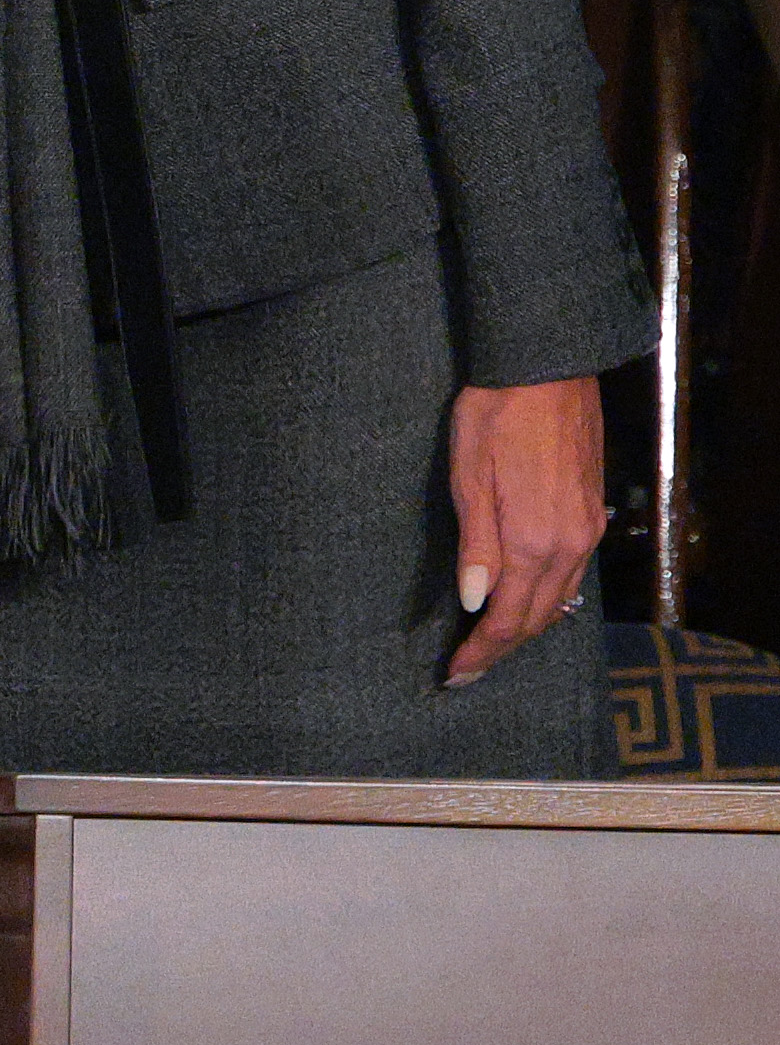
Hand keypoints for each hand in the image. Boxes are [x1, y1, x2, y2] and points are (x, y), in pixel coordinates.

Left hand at [444, 376, 606, 688]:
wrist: (546, 369)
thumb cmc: (494, 415)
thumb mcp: (469, 475)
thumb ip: (476, 544)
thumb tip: (475, 601)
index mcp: (533, 541)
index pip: (507, 618)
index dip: (481, 652)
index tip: (454, 675)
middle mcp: (569, 545)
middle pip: (537, 618)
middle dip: (502, 649)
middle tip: (467, 671)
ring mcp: (586, 530)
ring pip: (558, 599)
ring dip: (526, 626)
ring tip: (491, 644)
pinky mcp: (591, 513)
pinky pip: (571, 574)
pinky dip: (546, 597)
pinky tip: (526, 599)